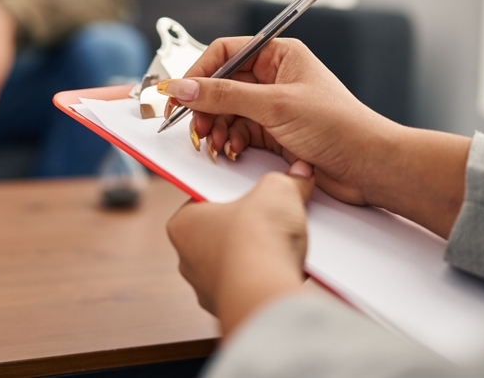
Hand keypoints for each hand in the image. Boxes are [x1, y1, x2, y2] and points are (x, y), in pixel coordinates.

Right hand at [158, 38, 470, 237]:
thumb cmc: (339, 126)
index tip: (179, 92)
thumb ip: (225, 96)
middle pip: (222, 84)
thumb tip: (185, 88)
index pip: (226, 52)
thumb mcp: (275, 106)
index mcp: (280, 55)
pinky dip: (229, 141)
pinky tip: (229, 151)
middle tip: (193, 125)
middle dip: (205, 106)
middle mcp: (275, 77)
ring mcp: (274, 107)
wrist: (369, 166)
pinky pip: (238, 132)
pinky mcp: (274, 134)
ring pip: (227, 111)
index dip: (200, 71)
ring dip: (215, 127)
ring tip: (213, 143)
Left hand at [167, 161, 314, 335]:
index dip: (233, 195)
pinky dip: (265, 279)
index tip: (253, 193)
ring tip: (283, 245)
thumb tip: (300, 174)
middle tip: (271, 217)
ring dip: (256, 256)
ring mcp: (206, 289)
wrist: (267, 291)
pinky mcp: (230, 310)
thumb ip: (287, 180)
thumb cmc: (257, 237)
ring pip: (235, 263)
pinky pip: (249, 287)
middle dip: (246, 227)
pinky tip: (285, 269)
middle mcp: (187, 260)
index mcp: (183, 224)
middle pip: (221, 233)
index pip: (205, 201)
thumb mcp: (277, 191)